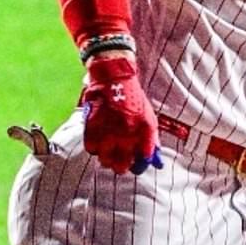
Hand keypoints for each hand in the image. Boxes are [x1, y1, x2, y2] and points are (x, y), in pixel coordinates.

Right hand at [79, 53, 162, 174]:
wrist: (114, 77)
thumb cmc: (133, 97)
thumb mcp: (148, 117)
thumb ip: (150, 140)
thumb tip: (154, 160)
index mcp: (145, 131)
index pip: (143, 160)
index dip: (139, 166)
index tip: (136, 165)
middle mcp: (127, 135)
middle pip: (122, 167)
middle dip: (121, 166)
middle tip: (120, 161)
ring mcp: (109, 132)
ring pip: (105, 161)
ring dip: (106, 158)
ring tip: (108, 151)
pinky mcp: (93, 128)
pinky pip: (91, 149)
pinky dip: (94, 147)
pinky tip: (98, 140)